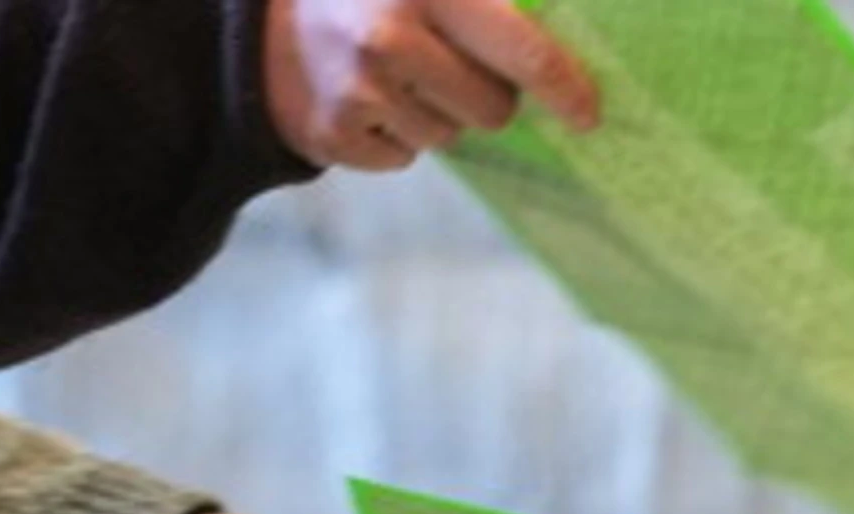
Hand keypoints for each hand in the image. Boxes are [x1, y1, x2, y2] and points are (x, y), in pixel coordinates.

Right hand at [264, 0, 598, 170]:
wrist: (265, 21)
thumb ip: (497, 4)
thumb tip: (564, 56)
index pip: (526, 54)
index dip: (566, 89)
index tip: (587, 112)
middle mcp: (390, 37)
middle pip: (494, 110)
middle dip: (487, 95)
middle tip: (450, 63)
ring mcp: (359, 91)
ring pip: (450, 137)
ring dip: (436, 113)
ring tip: (397, 72)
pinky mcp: (337, 135)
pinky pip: (405, 159)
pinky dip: (396, 136)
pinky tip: (368, 97)